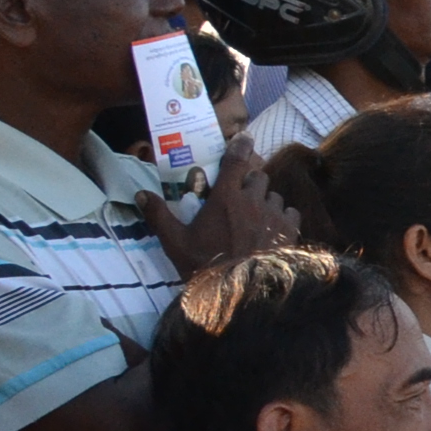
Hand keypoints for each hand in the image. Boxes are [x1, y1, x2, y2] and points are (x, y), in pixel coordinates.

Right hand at [147, 130, 296, 273]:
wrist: (239, 292)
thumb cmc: (203, 265)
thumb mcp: (175, 242)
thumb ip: (158, 215)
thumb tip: (140, 195)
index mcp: (225, 198)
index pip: (235, 161)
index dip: (240, 146)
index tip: (244, 138)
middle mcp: (253, 200)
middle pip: (258, 176)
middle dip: (250, 181)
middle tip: (240, 195)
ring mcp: (274, 215)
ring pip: (275, 195)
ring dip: (266, 200)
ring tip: (255, 217)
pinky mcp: (291, 231)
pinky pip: (291, 213)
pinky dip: (283, 217)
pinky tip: (273, 229)